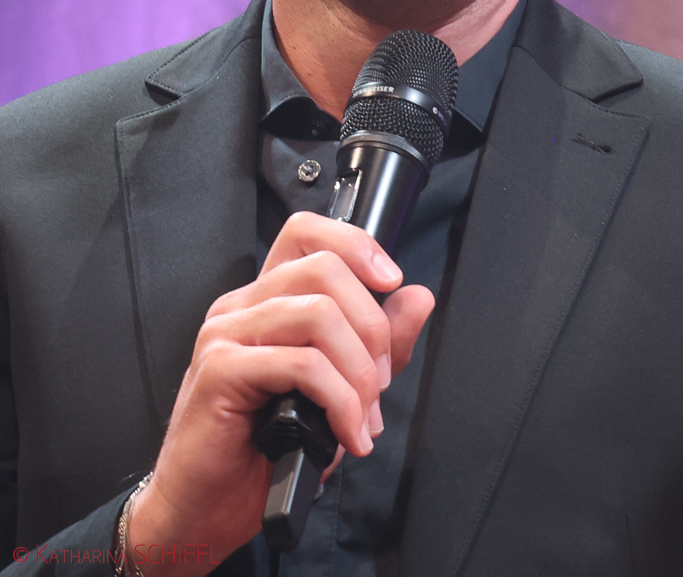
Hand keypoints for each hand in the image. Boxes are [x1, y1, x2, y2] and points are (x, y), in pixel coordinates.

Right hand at [126, 211, 433, 573]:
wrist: (204, 510)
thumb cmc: (263, 452)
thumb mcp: (337, 390)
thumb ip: (377, 343)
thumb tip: (417, 297)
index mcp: (265, 300)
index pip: (306, 232)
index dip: (356, 244)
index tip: (391, 282)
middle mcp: (241, 306)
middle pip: (323, 268)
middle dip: (372, 326)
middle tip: (379, 383)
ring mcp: (226, 334)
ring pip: (318, 313)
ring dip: (359, 370)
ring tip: (363, 417)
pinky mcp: (221, 370)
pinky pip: (301, 364)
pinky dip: (339, 400)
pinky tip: (346, 434)